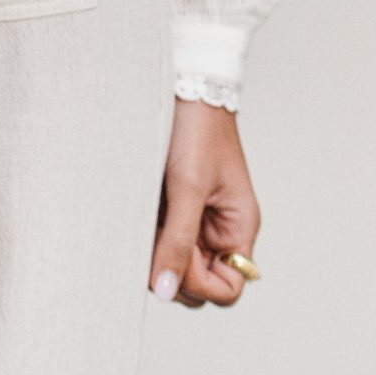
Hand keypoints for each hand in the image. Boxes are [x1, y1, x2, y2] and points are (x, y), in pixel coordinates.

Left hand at [147, 97, 259, 308]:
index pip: (228, 289)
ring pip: (172, 262)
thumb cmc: (195, 129)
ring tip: (145, 214)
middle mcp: (219, 231)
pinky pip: (158, 237)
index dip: (200, 284)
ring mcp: (194, 220)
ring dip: (154, 249)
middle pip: (196, 283)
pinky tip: (137, 208)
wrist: (183, 82)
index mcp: (238, 228)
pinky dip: (145, 232)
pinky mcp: (171, 206)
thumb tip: (165, 292)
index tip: (177, 256)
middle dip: (172, 268)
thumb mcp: (187, 187)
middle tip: (155, 232)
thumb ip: (178, 242)